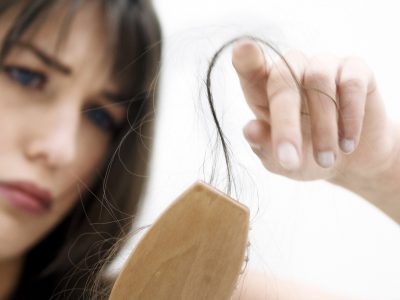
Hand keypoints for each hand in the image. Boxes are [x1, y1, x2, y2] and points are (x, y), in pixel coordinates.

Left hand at [232, 39, 397, 182]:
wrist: (351, 162)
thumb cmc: (305, 156)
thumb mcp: (280, 160)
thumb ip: (263, 146)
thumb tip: (250, 129)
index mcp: (263, 89)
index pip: (250, 67)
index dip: (247, 58)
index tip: (243, 50)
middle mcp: (292, 70)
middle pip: (283, 80)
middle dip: (285, 123)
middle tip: (290, 159)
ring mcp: (323, 66)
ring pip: (319, 79)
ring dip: (323, 126)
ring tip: (325, 160)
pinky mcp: (355, 70)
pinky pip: (352, 83)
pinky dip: (350, 117)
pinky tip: (348, 144)